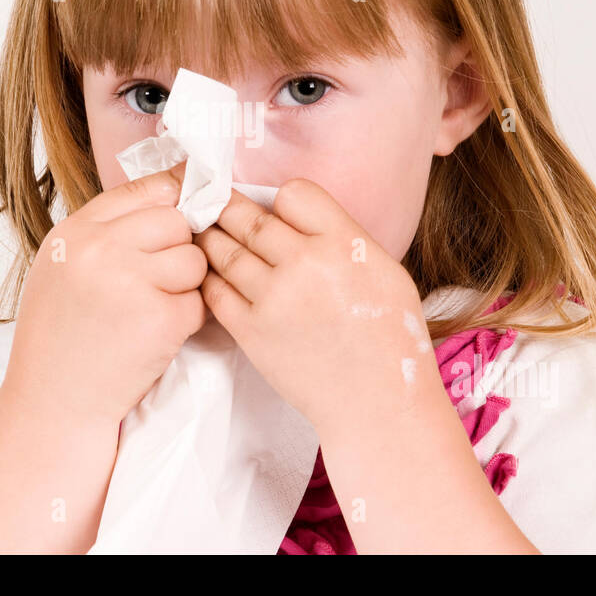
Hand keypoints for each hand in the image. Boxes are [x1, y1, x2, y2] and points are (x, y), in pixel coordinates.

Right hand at [1, 161, 208, 428]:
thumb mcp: (62, 267)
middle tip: (157, 280)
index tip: (182, 212)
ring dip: (187, 284)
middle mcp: (100, 249)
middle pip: (176, 221)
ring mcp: (131, 282)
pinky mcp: (160, 319)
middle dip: (178, 248)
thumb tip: (173, 191)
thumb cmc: (59, 337)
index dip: (171, 200)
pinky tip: (157, 334)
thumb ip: (106, 232)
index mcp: (75, 231)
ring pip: (194, 259)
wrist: (54, 403)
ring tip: (154, 307)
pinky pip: (198, 302)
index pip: (145, 189)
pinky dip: (187, 320)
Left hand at [193, 178, 426, 436]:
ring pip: (224, 250)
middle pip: (248, 217)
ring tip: (205, 232)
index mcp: (343, 243)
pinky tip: (211, 273)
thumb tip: (298, 217)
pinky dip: (209, 278)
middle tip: (213, 202)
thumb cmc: (390, 338)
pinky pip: (216, 291)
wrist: (378, 402)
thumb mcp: (385, 269)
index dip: (281, 200)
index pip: (292, 193)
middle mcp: (304, 264)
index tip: (278, 211)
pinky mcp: (251, 332)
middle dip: (228, 207)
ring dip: (212, 238)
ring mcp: (273, 298)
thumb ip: (341, 237)